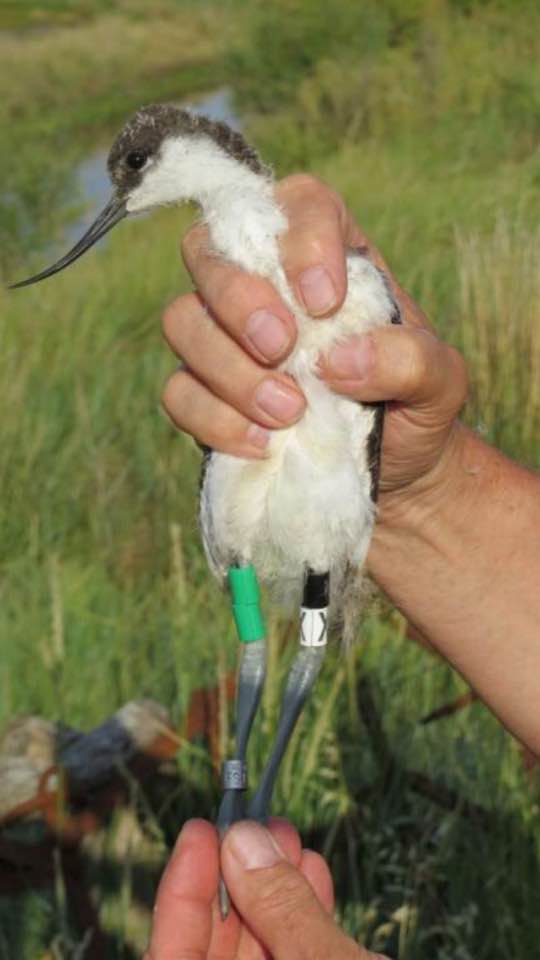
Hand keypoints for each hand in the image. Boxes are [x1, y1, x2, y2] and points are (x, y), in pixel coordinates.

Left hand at [144, 818, 388, 958]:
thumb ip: (283, 909)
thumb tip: (243, 840)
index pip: (171, 955)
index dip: (182, 888)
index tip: (200, 829)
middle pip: (213, 947)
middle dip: (237, 879)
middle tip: (256, 823)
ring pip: (258, 952)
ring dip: (274, 893)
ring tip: (290, 839)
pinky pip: (293, 958)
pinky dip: (302, 921)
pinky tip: (313, 875)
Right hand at [161, 174, 467, 530]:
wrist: (395, 470)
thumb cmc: (414, 405)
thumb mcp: (441, 382)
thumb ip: (411, 359)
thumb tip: (341, 360)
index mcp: (329, 254)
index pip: (298, 205)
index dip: (300, 240)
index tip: (326, 301)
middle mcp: (264, 283)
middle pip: (208, 250)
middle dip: (239, 299)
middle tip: (282, 348)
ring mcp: (224, 337)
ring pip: (183, 322)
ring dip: (228, 369)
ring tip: (287, 412)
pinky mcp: (204, 393)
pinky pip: (178, 392)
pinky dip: (214, 419)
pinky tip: (264, 445)